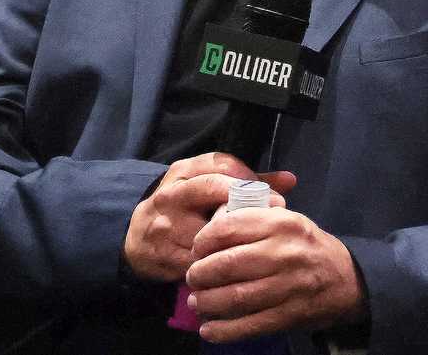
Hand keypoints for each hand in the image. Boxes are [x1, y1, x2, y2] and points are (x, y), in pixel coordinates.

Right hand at [122, 152, 295, 281]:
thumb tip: (290, 179)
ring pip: (210, 229)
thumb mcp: (207, 186)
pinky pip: (202, 260)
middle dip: (247, 203)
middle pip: (214, 189)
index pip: (222, 165)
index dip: (252, 179)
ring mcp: (164, 226)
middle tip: (271, 217)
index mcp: (183, 172)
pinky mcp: (164, 256)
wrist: (136, 239)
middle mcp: (171, 195)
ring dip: (237, 236)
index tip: (275, 197)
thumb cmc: (185, 208)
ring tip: (256, 242)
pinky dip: (222, 261)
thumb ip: (249, 182)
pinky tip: (238, 263)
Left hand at [186, 207, 365, 341]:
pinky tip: (209, 329)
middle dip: (199, 274)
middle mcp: (285, 253)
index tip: (197, 250)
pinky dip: (222, 330)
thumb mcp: (289, 221)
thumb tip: (210, 227)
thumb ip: (255, 220)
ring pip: (232, 298)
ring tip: (199, 301)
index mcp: (282, 224)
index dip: (202, 242)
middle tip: (194, 278)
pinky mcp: (289, 315)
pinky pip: (247, 325)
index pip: (227, 228)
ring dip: (206, 302)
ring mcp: (288, 287)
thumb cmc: (309, 248)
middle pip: (224, 265)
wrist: (348, 280)